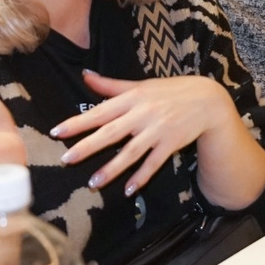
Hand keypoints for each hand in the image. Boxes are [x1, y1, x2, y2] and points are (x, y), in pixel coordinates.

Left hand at [53, 72, 240, 196]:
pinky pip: (154, 163)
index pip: (100, 111)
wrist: (207, 99)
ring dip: (112, 168)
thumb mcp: (141, 85)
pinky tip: (128, 190)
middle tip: (67, 159)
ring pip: (131, 152)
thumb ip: (111, 85)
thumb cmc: (170, 91)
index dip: (78, 122)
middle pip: (112, 132)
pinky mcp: (171, 144)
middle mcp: (143, 114)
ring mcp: (158, 130)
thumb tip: (85, 75)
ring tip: (93, 183)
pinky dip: (141, 176)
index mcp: (133, 98)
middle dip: (88, 146)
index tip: (58, 132)